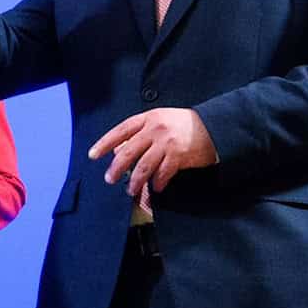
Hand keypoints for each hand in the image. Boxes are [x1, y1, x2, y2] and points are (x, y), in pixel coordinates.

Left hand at [88, 108, 216, 196]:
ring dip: (135, 180)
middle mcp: (155, 129)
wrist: (214, 126)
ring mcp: (167, 143)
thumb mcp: (159, 121)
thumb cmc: (183, 124)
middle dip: (116, 167)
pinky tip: (155, 188)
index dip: (104, 143)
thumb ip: (139, 133)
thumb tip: (117, 149)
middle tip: (109, 178)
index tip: (93, 155)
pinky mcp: (179, 156)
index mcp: (148, 118)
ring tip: (131, 189)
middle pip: (129, 151)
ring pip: (143, 165)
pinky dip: (157, 182)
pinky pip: (162, 173)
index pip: (120, 131)